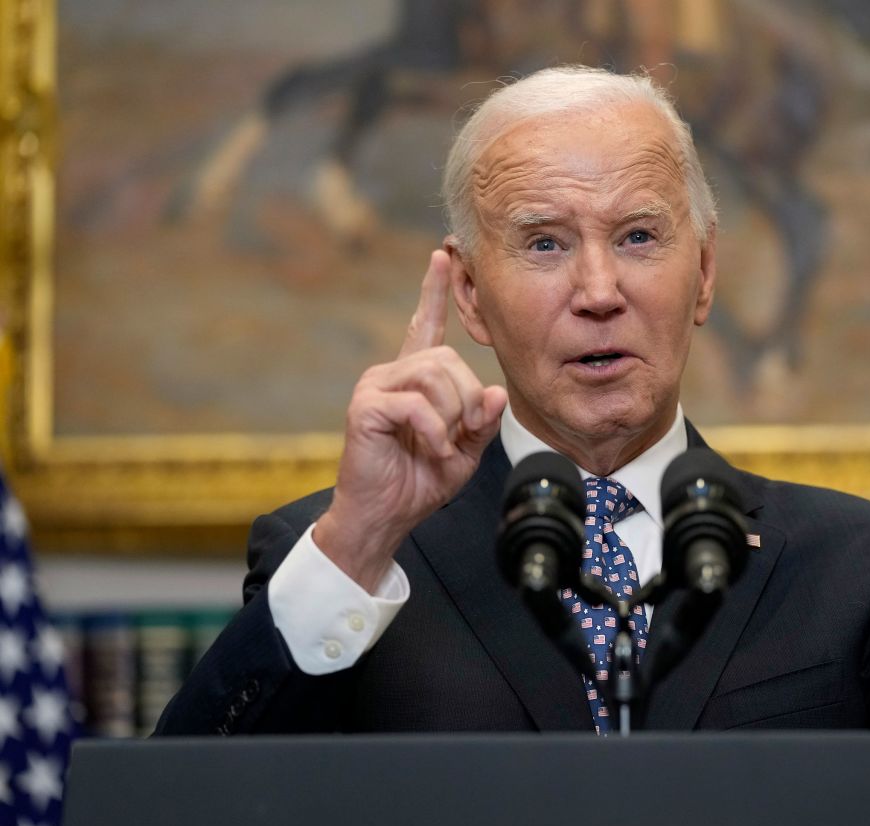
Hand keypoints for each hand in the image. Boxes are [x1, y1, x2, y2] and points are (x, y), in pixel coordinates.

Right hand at [314, 249, 506, 590]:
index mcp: (415, 380)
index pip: (426, 326)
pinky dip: (436, 431)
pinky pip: (416, 404)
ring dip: (452, 416)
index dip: (435, 292)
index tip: (442, 255)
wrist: (384, 516)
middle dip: (467, 399)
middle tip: (460, 434)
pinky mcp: (365, 407)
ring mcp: (375, 387)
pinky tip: (432, 449)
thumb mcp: (464, 452)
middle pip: (448, 360)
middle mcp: (392, 374)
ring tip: (442, 444)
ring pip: (435, 377)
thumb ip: (481, 422)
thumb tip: (495, 393)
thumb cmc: (419, 482)